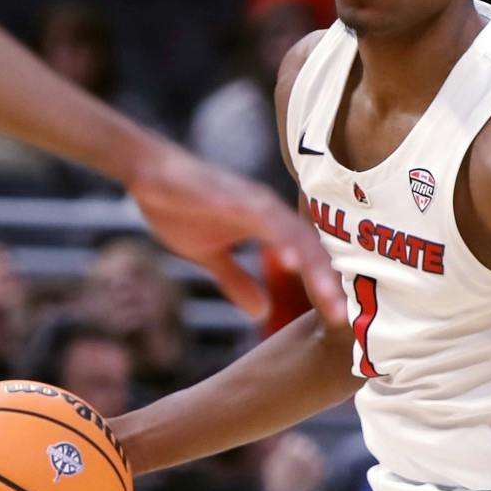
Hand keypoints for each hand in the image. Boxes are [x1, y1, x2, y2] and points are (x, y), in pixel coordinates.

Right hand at [126, 138, 338, 323]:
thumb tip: (261, 313)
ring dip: (311, 263)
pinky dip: (276, 236)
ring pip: (290, 233)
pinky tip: (287, 258)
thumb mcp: (209, 257)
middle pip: (307, 247)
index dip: (323, 287)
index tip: (338, 320)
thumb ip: (237, 282)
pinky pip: (257, 216)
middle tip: (342, 317)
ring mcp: (248, 200)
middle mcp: (266, 210)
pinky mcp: (227, 194)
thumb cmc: (180, 208)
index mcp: (266, 225)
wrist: (147, 171)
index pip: (304, 258)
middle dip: (326, 282)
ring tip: (328, 293)